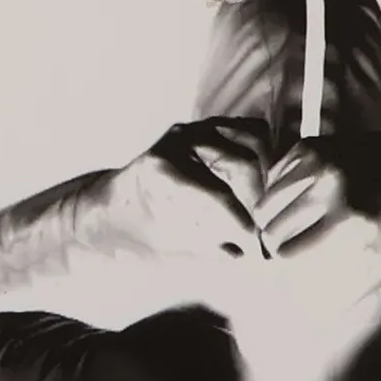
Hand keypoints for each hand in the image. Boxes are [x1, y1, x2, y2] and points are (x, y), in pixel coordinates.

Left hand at [97, 118, 270, 262]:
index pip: (219, 194)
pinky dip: (265, 156)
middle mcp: (180, 140)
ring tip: (268, 208)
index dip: (245, 223)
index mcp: (163, 169)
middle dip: (260, 199)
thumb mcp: (170, 245)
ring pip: (254, 139)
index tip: (259, 247)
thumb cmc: (138, 230)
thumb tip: (249, 254)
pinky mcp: (210, 126)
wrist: (112, 206)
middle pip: (244, 162)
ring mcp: (197, 128)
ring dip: (267, 175)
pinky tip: (266, 188)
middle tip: (267, 229)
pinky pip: (250, 133)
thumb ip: (209, 248)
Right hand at [255, 134, 380, 297]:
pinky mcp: (311, 146)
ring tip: (289, 229)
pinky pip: (272, 182)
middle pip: (271, 234)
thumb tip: (296, 306)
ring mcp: (319, 164)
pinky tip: (296, 202)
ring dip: (273, 223)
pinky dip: (277, 196)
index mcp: (352, 225)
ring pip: (264, 208)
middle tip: (289, 250)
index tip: (293, 270)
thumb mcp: (378, 267)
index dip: (287, 269)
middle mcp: (332, 190)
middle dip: (277, 248)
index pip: (288, 257)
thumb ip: (337, 292)